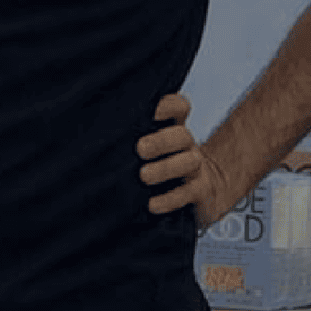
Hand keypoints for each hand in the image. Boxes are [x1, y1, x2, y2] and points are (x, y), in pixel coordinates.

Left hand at [137, 93, 218, 229]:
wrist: (207, 191)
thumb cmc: (167, 167)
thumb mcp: (157, 148)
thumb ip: (138, 138)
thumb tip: (103, 135)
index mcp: (175, 130)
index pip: (179, 108)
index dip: (169, 106)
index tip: (153, 111)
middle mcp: (187, 146)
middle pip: (182, 135)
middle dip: (161, 141)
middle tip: (141, 148)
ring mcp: (196, 169)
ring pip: (189, 162)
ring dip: (165, 168)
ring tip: (144, 175)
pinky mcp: (201, 193)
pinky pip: (188, 194)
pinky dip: (170, 199)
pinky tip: (153, 204)